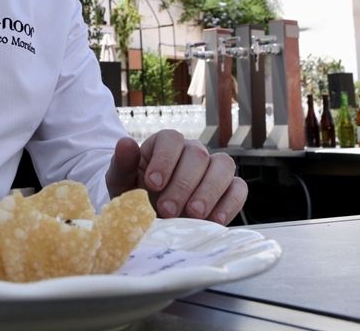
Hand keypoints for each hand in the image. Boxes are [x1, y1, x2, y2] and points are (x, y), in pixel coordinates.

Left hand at [105, 129, 247, 224]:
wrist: (151, 219)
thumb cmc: (135, 196)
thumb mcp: (121, 183)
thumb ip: (122, 164)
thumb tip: (125, 143)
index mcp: (165, 144)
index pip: (171, 139)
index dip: (164, 160)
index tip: (153, 184)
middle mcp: (193, 151)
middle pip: (198, 154)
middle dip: (182, 184)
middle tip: (167, 209)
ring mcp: (213, 169)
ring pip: (223, 166)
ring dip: (208, 191)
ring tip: (193, 215)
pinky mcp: (229, 189)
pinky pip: (239, 188)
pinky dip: (230, 203)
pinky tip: (214, 221)